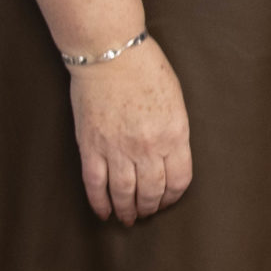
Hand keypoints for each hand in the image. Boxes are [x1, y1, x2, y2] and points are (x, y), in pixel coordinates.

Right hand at [69, 37, 192, 224]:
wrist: (110, 52)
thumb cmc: (145, 69)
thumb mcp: (175, 100)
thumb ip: (175, 131)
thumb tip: (170, 158)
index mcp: (174, 134)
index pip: (179, 180)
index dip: (173, 196)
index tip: (168, 200)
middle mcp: (148, 147)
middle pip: (152, 192)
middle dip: (150, 207)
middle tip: (146, 213)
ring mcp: (117, 149)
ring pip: (124, 194)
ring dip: (127, 211)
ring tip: (128, 218)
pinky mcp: (92, 147)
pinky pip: (95, 184)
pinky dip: (100, 203)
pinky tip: (104, 212)